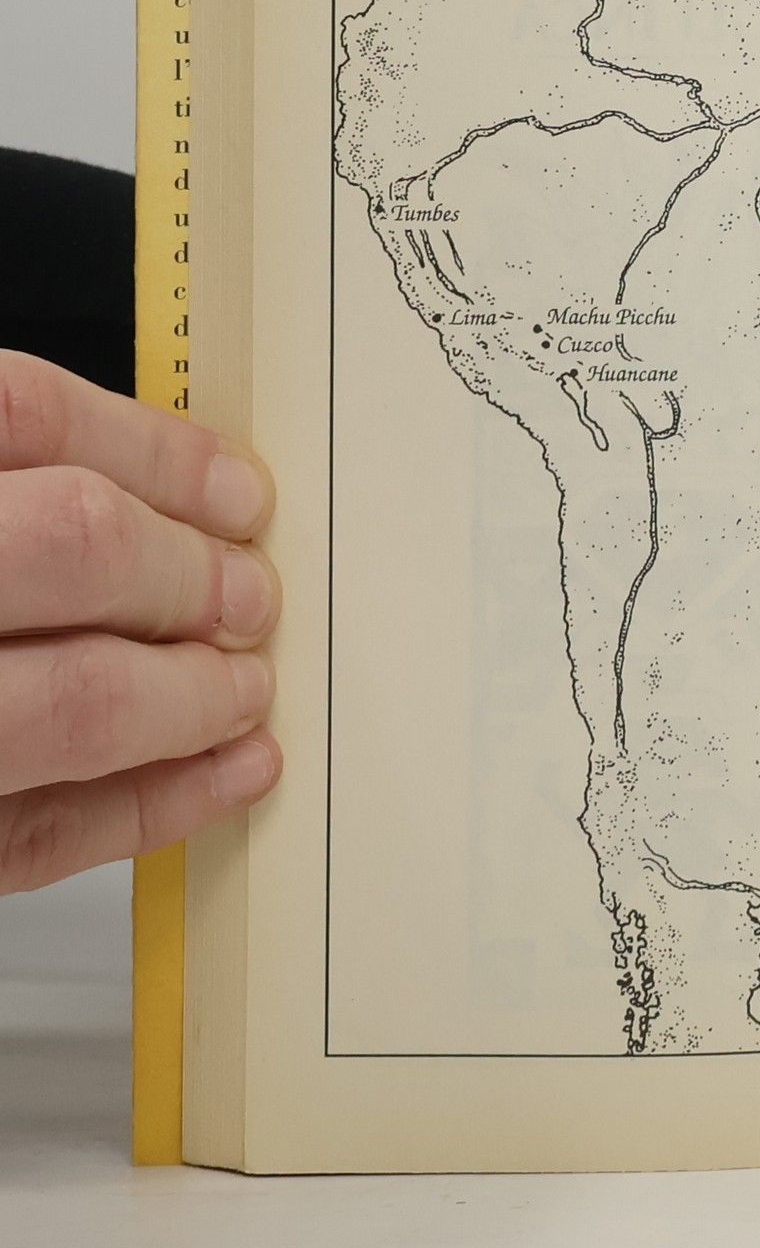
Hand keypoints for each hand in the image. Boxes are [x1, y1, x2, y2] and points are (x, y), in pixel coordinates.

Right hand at [0, 351, 279, 892]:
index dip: (156, 452)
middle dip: (189, 572)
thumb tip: (147, 488)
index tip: (236, 492)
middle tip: (248, 594)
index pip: (20, 413)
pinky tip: (223, 774)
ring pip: (69, 702)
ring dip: (191, 693)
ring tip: (242, 684)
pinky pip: (36, 835)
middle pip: (71, 545)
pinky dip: (156, 803)